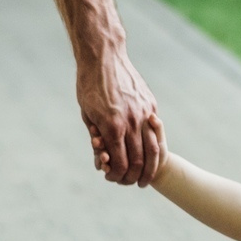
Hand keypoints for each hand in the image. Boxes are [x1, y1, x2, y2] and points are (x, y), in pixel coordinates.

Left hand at [80, 47, 165, 186]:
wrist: (104, 57)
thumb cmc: (89, 85)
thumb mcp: (87, 113)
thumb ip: (98, 135)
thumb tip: (105, 153)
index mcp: (112, 127)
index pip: (120, 162)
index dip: (118, 175)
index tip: (115, 179)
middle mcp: (131, 121)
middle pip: (139, 159)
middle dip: (137, 176)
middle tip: (135, 183)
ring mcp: (143, 113)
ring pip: (152, 147)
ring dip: (151, 164)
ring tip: (148, 174)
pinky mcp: (150, 104)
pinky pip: (153, 129)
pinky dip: (152, 142)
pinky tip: (150, 150)